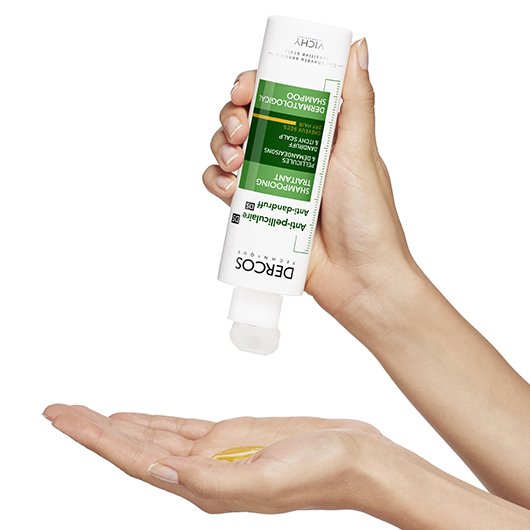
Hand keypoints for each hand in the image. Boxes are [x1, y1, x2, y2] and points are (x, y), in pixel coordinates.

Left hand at [43, 404, 384, 513]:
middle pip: (135, 447)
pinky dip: (152, 422)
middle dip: (93, 429)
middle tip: (57, 410)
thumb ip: (211, 481)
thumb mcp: (266, 481)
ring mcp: (216, 454)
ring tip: (85, 413)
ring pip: (154, 437)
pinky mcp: (233, 437)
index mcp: (204, 487)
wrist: (358, 459)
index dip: (94, 438)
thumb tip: (161, 472)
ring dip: (117, 426)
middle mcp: (202, 473)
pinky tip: (135, 420)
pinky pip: (180, 428)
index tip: (61, 418)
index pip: (135, 459)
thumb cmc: (322, 472)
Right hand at [202, 38, 415, 319]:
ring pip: (228, 150)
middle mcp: (290, 154)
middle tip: (241, 132)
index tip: (246, 89)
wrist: (357, 278)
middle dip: (233, 118)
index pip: (277, 96)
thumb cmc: (368, 219)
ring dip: (221, 148)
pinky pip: (222, 188)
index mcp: (317, 134)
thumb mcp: (361, 153)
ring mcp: (271, 182)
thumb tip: (357, 48)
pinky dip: (217, 183)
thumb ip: (356, 102)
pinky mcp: (257, 211)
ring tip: (236, 164)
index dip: (255, 86)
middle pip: (246, 120)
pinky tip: (231, 190)